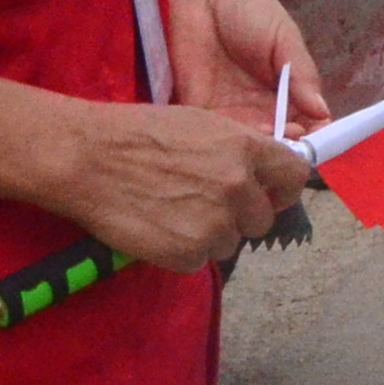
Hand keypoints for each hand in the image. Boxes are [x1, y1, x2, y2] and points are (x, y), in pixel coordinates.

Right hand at [53, 104, 319, 271]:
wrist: (88, 159)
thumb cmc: (138, 133)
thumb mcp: (201, 124)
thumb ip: (239, 148)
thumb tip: (263, 170)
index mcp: (245, 149)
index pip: (295, 177)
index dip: (282, 188)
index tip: (268, 194)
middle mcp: (238, 187)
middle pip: (262, 219)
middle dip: (239, 216)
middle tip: (203, 204)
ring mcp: (214, 224)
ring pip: (230, 241)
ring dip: (208, 234)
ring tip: (171, 211)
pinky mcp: (188, 254)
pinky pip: (199, 260)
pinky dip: (182, 251)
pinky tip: (158, 228)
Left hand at [168, 0, 327, 132]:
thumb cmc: (244, 8)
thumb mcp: (283, 37)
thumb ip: (303, 75)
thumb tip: (323, 113)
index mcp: (282, 87)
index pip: (304, 118)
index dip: (314, 131)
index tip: (321, 135)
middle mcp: (257, 105)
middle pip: (280, 137)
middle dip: (291, 144)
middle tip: (297, 140)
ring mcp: (228, 111)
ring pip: (252, 142)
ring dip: (266, 146)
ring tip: (276, 138)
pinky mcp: (200, 113)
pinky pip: (219, 137)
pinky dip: (236, 142)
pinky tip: (249, 136)